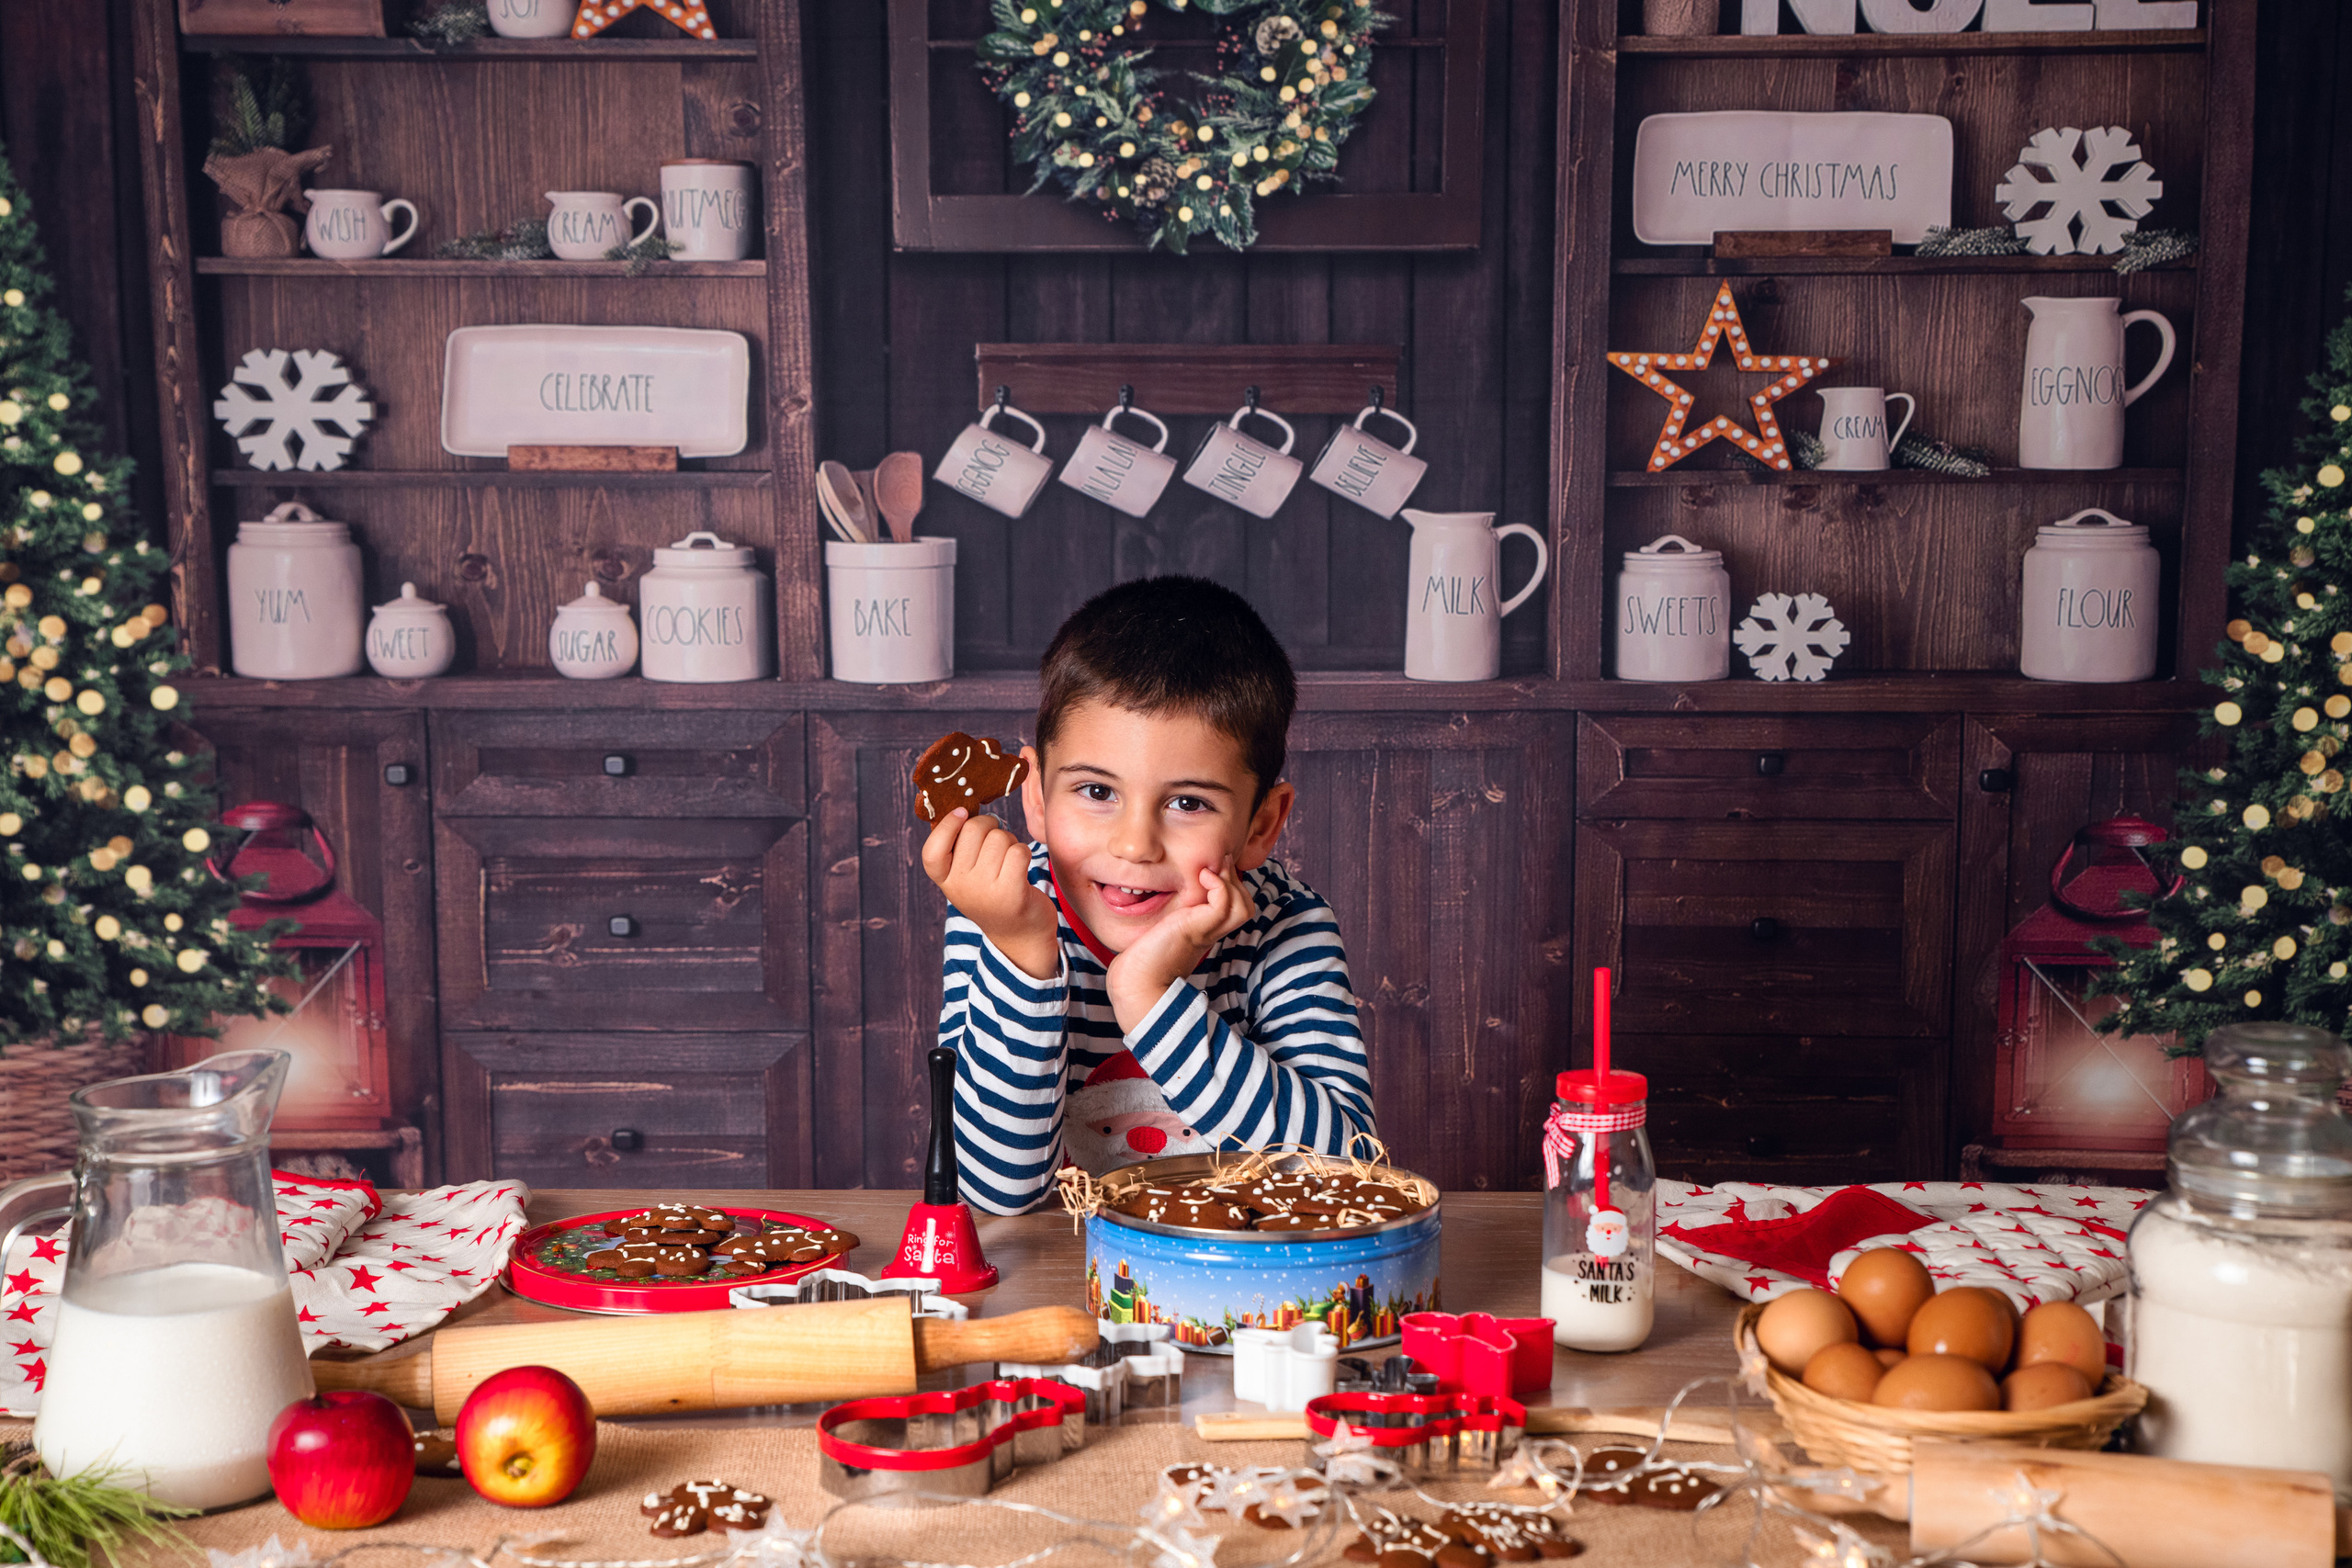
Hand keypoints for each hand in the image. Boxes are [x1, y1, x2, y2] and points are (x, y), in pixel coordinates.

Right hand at [921, 808, 1059, 979]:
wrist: (1020, 936)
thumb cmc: (993, 893)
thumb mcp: (967, 876)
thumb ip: (960, 846)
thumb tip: (964, 807)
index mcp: (945, 880)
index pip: (932, 849)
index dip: (948, 825)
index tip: (963, 813)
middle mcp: (960, 886)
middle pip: (974, 829)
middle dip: (991, 826)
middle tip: (996, 843)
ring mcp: (985, 891)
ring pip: (1000, 837)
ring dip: (1010, 841)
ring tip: (1009, 861)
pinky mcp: (1012, 893)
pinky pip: (1019, 850)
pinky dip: (1024, 852)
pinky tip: (1021, 867)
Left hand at [1105, 856, 1251, 1033]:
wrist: (1136, 984)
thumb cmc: (1141, 958)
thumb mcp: (1160, 927)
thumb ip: (1166, 914)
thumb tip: (1151, 891)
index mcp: (1205, 930)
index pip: (1236, 907)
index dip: (1231, 885)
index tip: (1213, 869)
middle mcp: (1211, 931)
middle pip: (1246, 905)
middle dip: (1235, 879)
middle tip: (1217, 864)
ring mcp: (1206, 931)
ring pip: (1243, 906)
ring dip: (1231, 881)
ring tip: (1209, 870)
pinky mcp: (1196, 930)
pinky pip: (1224, 905)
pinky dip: (1219, 885)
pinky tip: (1202, 877)